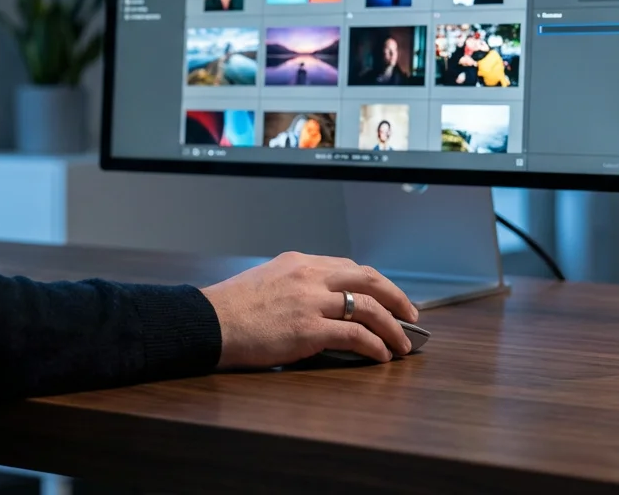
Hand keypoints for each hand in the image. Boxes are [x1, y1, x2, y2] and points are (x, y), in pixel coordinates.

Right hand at [200, 252, 418, 368]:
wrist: (208, 323)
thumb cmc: (230, 309)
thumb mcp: (265, 281)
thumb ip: (296, 286)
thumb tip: (321, 306)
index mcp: (299, 262)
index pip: (349, 267)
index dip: (375, 283)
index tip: (388, 296)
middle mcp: (310, 276)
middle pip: (369, 279)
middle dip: (397, 297)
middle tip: (410, 314)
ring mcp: (311, 302)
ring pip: (369, 307)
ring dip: (393, 327)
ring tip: (402, 344)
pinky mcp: (309, 330)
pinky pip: (356, 336)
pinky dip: (375, 346)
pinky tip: (381, 356)